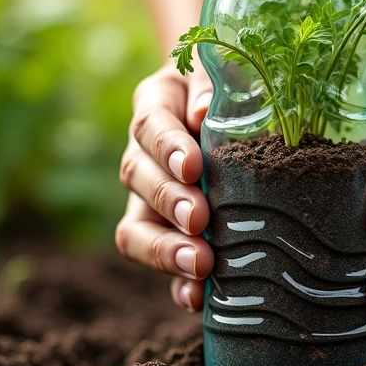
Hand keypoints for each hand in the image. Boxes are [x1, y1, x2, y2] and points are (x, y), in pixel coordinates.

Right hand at [117, 62, 213, 310]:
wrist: (230, 92)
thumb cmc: (229, 76)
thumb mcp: (221, 67)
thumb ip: (212, 84)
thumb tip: (204, 115)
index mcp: (157, 103)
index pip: (149, 125)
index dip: (167, 148)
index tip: (193, 166)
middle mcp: (144, 152)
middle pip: (137, 177)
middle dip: (167, 202)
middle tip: (199, 219)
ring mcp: (149, 194)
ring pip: (136, 227)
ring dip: (164, 249)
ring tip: (199, 267)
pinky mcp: (167, 228)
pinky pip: (160, 258)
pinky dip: (175, 282)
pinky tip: (197, 298)